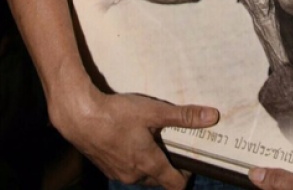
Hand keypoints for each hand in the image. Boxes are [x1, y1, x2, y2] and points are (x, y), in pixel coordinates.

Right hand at [51, 83, 218, 188]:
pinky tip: (131, 137)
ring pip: (142, 174)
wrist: (80, 117)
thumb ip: (184, 116)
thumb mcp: (154, 111)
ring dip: (150, 161)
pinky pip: (127, 168)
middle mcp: (134, 176)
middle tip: (173, 141)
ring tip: (152, 136)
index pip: (176, 185)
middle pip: (160, 179)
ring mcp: (118, 173)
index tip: (192, 157)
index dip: (187, 174)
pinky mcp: (106, 167)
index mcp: (149, 165)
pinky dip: (134, 158)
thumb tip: (212, 117)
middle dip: (169, 164)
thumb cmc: (117, 114)